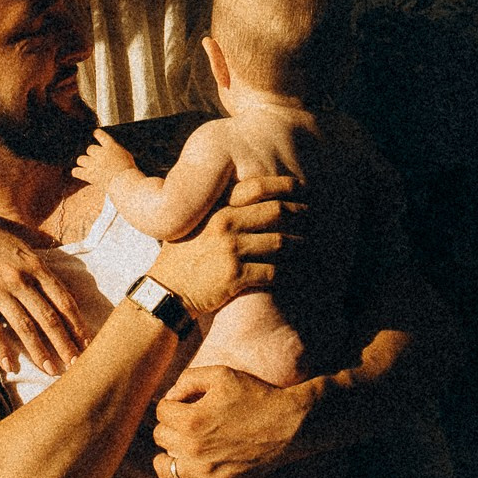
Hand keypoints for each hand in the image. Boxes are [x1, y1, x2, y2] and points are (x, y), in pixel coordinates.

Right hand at [0, 201, 92, 376]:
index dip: (77, 324)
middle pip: (48, 318)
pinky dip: (1, 350)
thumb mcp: (22, 242)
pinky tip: (10, 367)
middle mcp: (20, 278)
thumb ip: (42, 259)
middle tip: (76, 365)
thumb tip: (62, 266)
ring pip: (24, 327)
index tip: (87, 343)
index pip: (63, 300)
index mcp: (35, 265)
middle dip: (65, 344)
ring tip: (51, 370)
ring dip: (39, 352)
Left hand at [72, 127, 132, 191]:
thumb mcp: (127, 157)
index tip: (95, 133)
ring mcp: (94, 164)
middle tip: (97, 161)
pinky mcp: (89, 175)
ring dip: (84, 163)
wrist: (126, 183)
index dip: (97, 134)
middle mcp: (101, 153)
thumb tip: (111, 151)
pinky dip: (77, 172)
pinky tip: (81, 173)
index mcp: (111, 146)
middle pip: (90, 149)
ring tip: (88, 167)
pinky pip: (76, 171)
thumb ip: (117, 152)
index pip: (100, 135)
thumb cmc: (129, 172)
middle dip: (92, 154)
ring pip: (81, 159)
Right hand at [144, 169, 295, 326]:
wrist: (165, 292)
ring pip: (280, 242)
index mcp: (215, 208)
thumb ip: (220, 208)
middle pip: (276, 211)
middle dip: (300, 214)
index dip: (285, 185)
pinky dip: (287, 273)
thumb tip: (255, 196)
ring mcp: (230, 250)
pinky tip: (293, 274)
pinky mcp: (235, 276)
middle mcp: (224, 224)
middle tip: (312, 218)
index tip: (301, 188)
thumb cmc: (183, 257)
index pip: (257, 187)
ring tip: (306, 247)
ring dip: (299, 246)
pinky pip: (273, 272)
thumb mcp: (195, 223)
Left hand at [154, 365, 312, 477]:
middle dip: (170, 426)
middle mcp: (194, 448)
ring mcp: (206, 472)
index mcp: (191, 418)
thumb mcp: (221, 374)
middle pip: (161, 437)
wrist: (290, 424)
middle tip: (187, 422)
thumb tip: (169, 396)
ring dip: (167, 457)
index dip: (172, 403)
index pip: (161, 411)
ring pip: (166, 467)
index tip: (185, 403)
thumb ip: (187, 379)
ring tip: (177, 450)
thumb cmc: (256, 395)